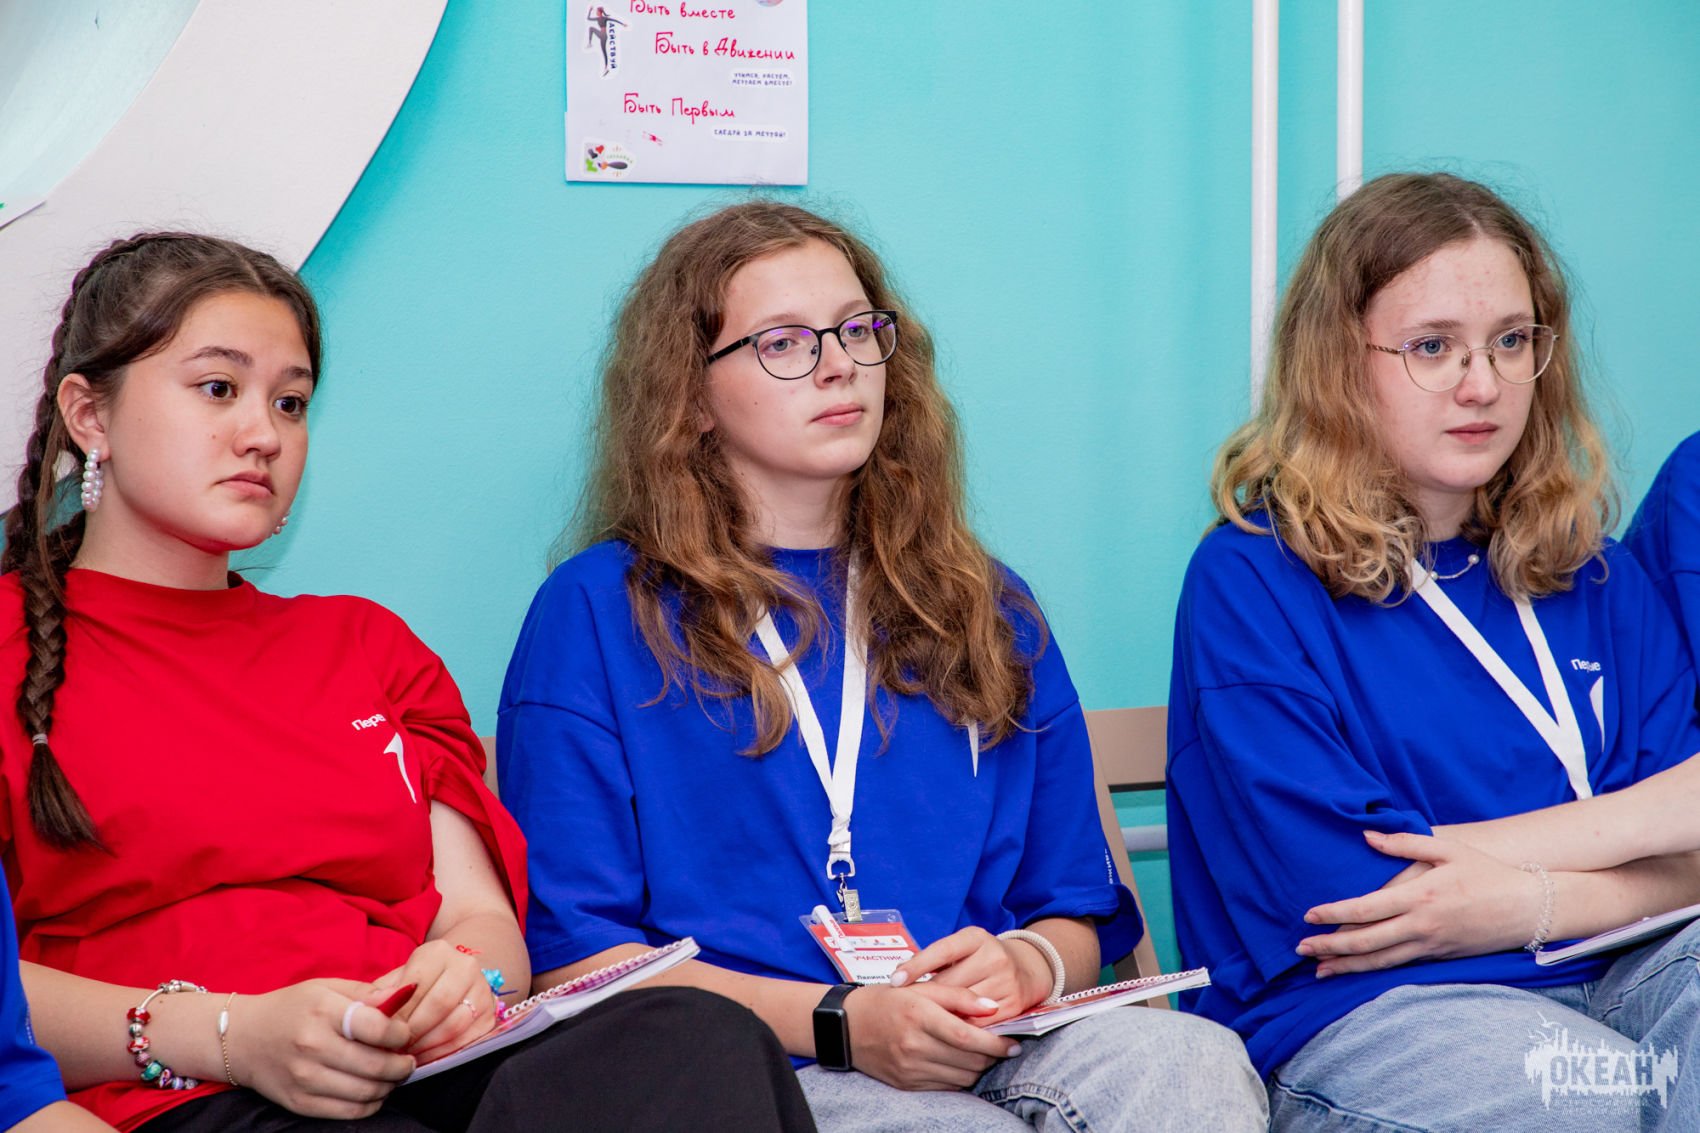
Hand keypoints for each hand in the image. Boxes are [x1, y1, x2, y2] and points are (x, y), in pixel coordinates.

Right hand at [234, 979, 414, 1118]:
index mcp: (324, 1012)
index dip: (401, 1034)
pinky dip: (370, 1105)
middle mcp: (313, 1046)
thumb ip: (366, 993)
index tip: (405, 1035)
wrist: (242, 1038)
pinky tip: (374, 1092)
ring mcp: (305, 1078)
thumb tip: (405, 995)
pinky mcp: (299, 1102)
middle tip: (408, 1061)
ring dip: (389, 1086)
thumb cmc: (291, 1008)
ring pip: (365, 1092)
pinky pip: (347, 1112)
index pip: (377, 1028)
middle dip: (402, 1066)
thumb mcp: (325, 988)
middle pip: (375, 1065)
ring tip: (394, 1076)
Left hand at [373, 940, 499, 1062]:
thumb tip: (365, 1008)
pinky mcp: (490, 1015)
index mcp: (439, 952)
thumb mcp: (396, 980)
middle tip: (393, 1050)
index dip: (398, 1014)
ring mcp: (483, 990)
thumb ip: (379, 993)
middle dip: (413, 1032)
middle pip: (439, 1004)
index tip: (382, 1033)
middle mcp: (466, 966)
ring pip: (455, 1024)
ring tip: (407, 1056)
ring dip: (427, 1046)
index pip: (417, 985)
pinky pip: (467, 1041)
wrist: (454, 980)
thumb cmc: (416, 984)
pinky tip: (425, 1058)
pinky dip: (443, 1054)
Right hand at [840, 983, 1016, 1090]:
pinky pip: (946, 1086)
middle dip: (991, 1055)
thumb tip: (993, 1007)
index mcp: (918, 1015)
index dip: (995, 1042)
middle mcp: (913, 1045)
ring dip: (977, 1066)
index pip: (966, 1036)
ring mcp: (909, 1069)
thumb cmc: (886, 1000)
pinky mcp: (907, 1084)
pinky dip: (959, 1075)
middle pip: (969, 1060)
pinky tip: (959, 1061)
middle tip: (1000, 1045)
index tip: (1013, 1042)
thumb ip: (959, 995)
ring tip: (980, 1051)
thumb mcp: (920, 987)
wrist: (846, 1026)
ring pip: (962, 1077)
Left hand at [889, 927, 1050, 1019]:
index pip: (942, 950)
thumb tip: (899, 978)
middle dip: (927, 1000)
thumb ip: (936, 960)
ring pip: (964, 1007)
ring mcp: (1006, 981)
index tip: (895, 981)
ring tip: (920, 1026)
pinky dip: (963, 1030)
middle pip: (950, 984)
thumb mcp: (963, 948)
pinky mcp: (1014, 1005)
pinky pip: (981, 1024)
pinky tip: (946, 1035)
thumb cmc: (983, 959)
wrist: (1029, 968)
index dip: (917, 966)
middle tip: (903, 1012)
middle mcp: (993, 956)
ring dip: (942, 1018)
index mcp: (976, 938)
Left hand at [1296, 830, 1541, 976]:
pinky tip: (1356, 971)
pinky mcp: (1440, 958)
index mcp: (1419, 896)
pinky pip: (1401, 966)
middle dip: (1330, 947)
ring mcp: (1431, 945)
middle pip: (1366, 942)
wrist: (1530, 909)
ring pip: (1381, 961)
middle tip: (1301, 949)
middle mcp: (1421, 925)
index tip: (1309, 916)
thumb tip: (1367, 836)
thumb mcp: (1447, 849)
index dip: (1334, 914)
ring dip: (1347, 966)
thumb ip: (1404, 843)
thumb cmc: (1487, 873)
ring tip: (1319, 971)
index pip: (1365, 909)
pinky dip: (1374, 970)